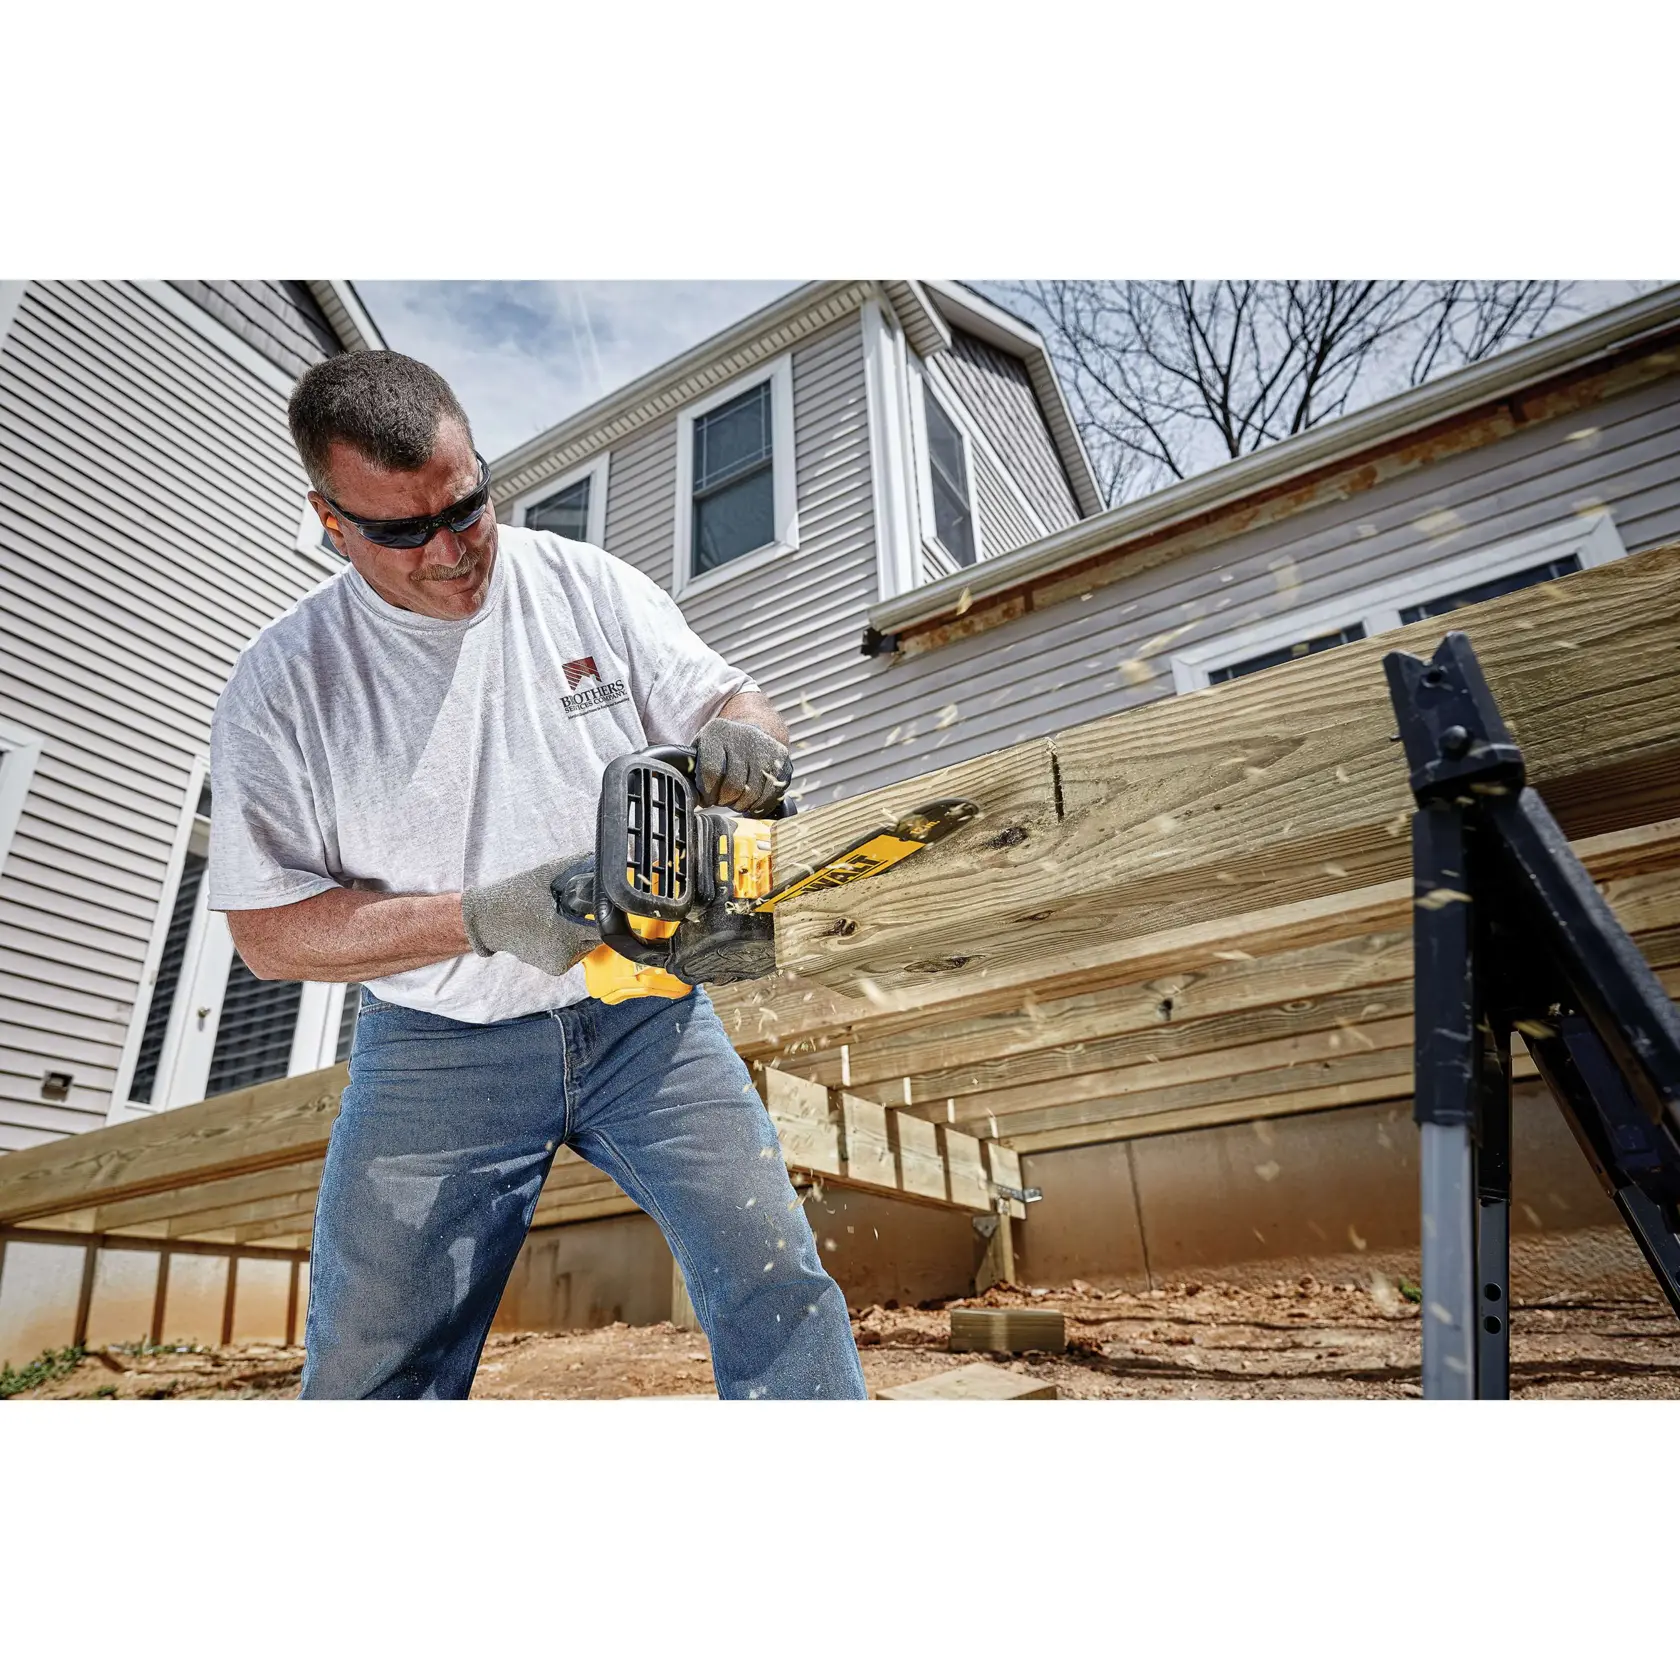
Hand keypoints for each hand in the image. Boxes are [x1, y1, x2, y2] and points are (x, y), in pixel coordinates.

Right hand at [461, 853, 600, 974]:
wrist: (488, 921)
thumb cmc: (516, 896)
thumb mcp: (547, 875)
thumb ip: (576, 864)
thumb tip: (598, 856)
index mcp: (566, 930)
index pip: (605, 927)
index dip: (607, 913)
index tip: (605, 903)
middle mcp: (565, 951)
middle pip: (599, 936)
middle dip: (594, 921)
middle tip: (578, 908)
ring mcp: (560, 962)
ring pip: (589, 945)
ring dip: (584, 932)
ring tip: (564, 918)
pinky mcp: (556, 968)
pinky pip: (577, 953)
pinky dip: (573, 942)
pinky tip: (557, 930)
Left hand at [693, 717, 791, 814]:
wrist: (756, 730)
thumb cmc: (723, 747)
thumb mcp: (702, 747)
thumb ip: (692, 768)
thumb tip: (691, 796)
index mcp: (718, 732)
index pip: (711, 772)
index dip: (707, 793)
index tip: (707, 798)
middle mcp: (744, 737)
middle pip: (733, 785)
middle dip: (725, 800)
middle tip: (722, 800)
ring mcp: (766, 748)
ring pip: (752, 793)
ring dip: (742, 804)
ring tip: (736, 800)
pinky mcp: (782, 760)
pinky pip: (770, 794)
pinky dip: (759, 805)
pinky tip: (751, 802)